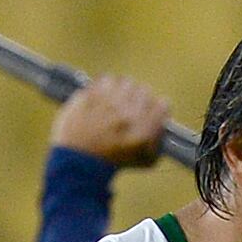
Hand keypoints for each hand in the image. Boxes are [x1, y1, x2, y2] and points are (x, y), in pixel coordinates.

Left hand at [51, 75, 170, 166]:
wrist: (79, 160)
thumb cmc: (114, 161)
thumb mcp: (146, 160)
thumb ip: (159, 139)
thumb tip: (163, 120)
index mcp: (143, 131)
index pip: (163, 105)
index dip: (158, 109)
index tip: (153, 112)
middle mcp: (127, 114)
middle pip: (144, 90)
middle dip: (140, 99)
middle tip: (132, 107)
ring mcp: (107, 102)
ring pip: (125, 81)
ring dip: (123, 90)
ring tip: (117, 101)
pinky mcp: (90, 95)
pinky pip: (105, 79)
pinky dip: (105, 86)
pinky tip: (103, 98)